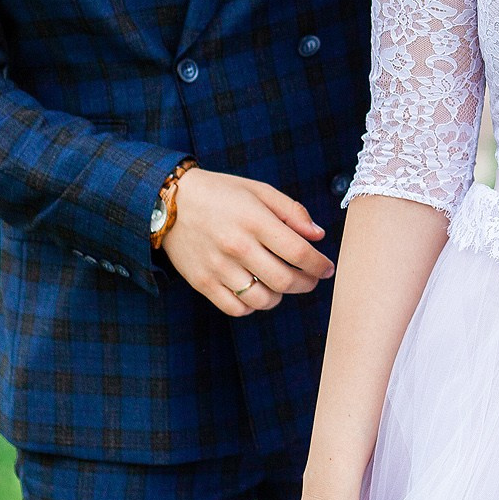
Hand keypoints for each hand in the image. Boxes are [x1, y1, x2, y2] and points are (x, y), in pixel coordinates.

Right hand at [161, 168, 334, 316]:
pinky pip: (236, 308)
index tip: (327, 268)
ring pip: (262, 300)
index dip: (319, 265)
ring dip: (280, 296)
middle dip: (307, 283)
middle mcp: (237, 246)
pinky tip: (257, 291)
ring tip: (283, 284)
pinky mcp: (202, 282)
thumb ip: (292, 212)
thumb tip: (318, 235)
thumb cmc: (221, 193)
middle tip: (312, 279)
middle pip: (285, 281)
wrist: (170, 202)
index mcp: (255, 220)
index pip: (299, 253)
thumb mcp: (260, 191)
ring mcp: (218, 267)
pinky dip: (252, 306)